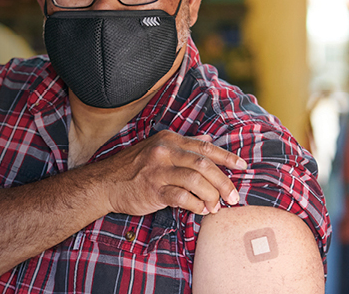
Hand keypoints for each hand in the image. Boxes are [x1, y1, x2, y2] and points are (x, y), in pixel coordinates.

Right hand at [92, 130, 246, 215]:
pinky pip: (182, 197)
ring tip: (216, 207)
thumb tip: (209, 139)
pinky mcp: (152, 189)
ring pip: (196, 181)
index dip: (227, 157)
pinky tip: (201, 210)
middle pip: (204, 165)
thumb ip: (184, 146)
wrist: (105, 182)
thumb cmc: (134, 167)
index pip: (205, 147)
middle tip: (233, 196)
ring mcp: (158, 170)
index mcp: (170, 140)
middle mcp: (165, 152)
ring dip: (211, 196)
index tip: (243, 166)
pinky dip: (196, 205)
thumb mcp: (158, 148)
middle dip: (224, 182)